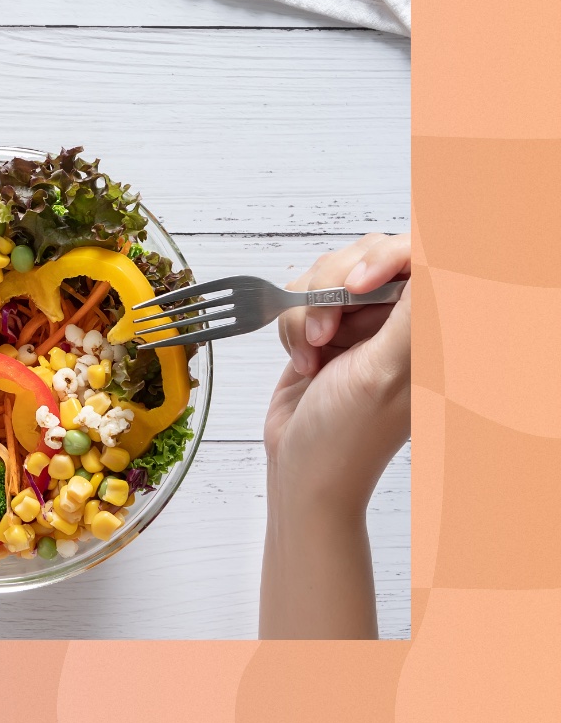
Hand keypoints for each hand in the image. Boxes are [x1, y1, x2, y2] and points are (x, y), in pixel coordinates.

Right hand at [266, 233, 410, 513]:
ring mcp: (365, 324)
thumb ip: (412, 313)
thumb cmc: (347, 436)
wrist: (301, 467)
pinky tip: (304, 358)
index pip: (419, 256)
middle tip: (326, 333)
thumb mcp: (385, 371)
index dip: (384, 257)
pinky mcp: (329, 328)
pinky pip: (303, 295)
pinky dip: (292, 322)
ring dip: (307, 310)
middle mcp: (400, 321)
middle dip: (333, 289)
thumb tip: (429, 260)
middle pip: (368, 255)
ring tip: (314, 353)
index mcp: (428, 329)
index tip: (357, 285)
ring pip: (330, 272)